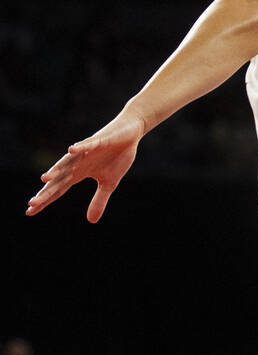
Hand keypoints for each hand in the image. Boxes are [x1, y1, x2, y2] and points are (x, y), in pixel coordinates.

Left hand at [25, 110, 145, 222]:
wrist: (130, 132)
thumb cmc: (118, 156)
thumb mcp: (109, 183)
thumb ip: (99, 200)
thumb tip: (90, 221)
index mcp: (80, 173)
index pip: (59, 189)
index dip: (46, 199)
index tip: (29, 211)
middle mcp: (78, 163)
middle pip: (59, 179)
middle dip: (46, 191)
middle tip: (32, 203)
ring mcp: (87, 151)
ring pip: (68, 161)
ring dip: (57, 169)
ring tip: (45, 178)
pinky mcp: (99, 140)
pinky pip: (87, 144)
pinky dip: (80, 147)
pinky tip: (71, 150)